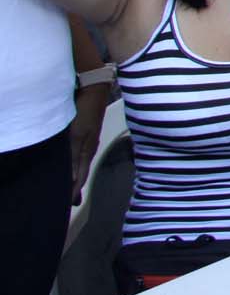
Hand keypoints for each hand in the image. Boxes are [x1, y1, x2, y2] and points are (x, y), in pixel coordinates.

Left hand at [69, 87, 107, 204]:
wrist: (94, 90)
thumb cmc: (85, 112)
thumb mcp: (76, 136)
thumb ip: (73, 157)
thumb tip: (73, 179)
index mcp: (87, 151)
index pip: (80, 177)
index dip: (75, 191)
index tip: (70, 204)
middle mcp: (89, 147)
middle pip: (82, 172)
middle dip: (77, 186)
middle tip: (72, 201)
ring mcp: (89, 139)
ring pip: (81, 163)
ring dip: (77, 175)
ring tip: (72, 186)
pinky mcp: (87, 133)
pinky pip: (81, 154)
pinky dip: (77, 164)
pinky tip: (75, 164)